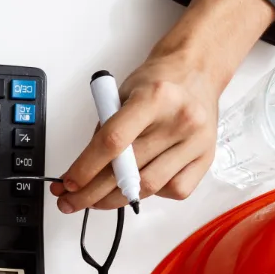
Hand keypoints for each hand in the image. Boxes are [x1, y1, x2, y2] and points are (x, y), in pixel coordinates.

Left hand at [54, 0, 274, 211]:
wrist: (197, 72)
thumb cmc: (157, 83)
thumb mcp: (121, 94)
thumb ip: (103, 131)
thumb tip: (79, 173)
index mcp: (155, 97)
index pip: (113, 142)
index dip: (85, 168)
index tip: (67, 184)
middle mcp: (180, 120)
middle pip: (127, 171)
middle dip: (90, 194)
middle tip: (69, 201)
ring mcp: (197, 141)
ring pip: (148, 187)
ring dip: (113, 201)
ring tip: (93, 201)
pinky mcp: (207, 158)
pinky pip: (174, 190)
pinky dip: (150, 195)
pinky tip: (136, 187)